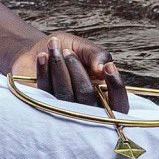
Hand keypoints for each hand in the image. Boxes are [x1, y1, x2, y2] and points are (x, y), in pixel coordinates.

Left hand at [10, 32, 129, 113]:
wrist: (39, 50)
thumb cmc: (67, 49)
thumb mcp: (85, 48)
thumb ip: (98, 56)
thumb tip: (102, 69)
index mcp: (103, 95)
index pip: (119, 105)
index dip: (116, 88)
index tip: (108, 67)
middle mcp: (86, 108)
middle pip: (87, 97)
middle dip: (77, 69)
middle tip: (68, 51)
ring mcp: (63, 110)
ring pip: (65, 95)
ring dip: (60, 67)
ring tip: (54, 48)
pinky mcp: (43, 106)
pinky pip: (45, 92)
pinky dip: (44, 71)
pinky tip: (43, 56)